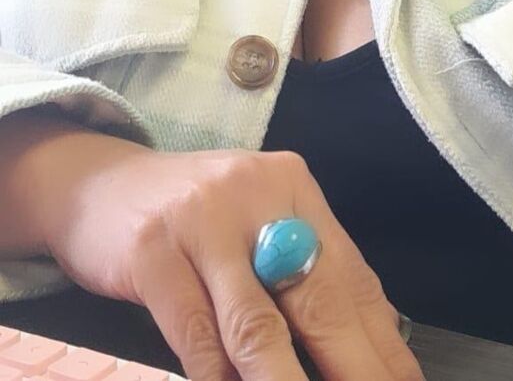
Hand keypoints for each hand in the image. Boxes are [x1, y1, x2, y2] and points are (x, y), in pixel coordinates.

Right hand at [42, 143, 423, 380]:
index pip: (350, 274)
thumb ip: (303, 270)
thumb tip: (369, 340)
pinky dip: (218, 376)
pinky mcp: (152, 252)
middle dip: (351, 365)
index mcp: (290, 185)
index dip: (380, 340)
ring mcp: (199, 220)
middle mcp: (251, 194)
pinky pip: (195, 333)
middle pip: (315, 296)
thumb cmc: (190, 215)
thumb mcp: (254, 222)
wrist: (98, 185)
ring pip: (255, 323)